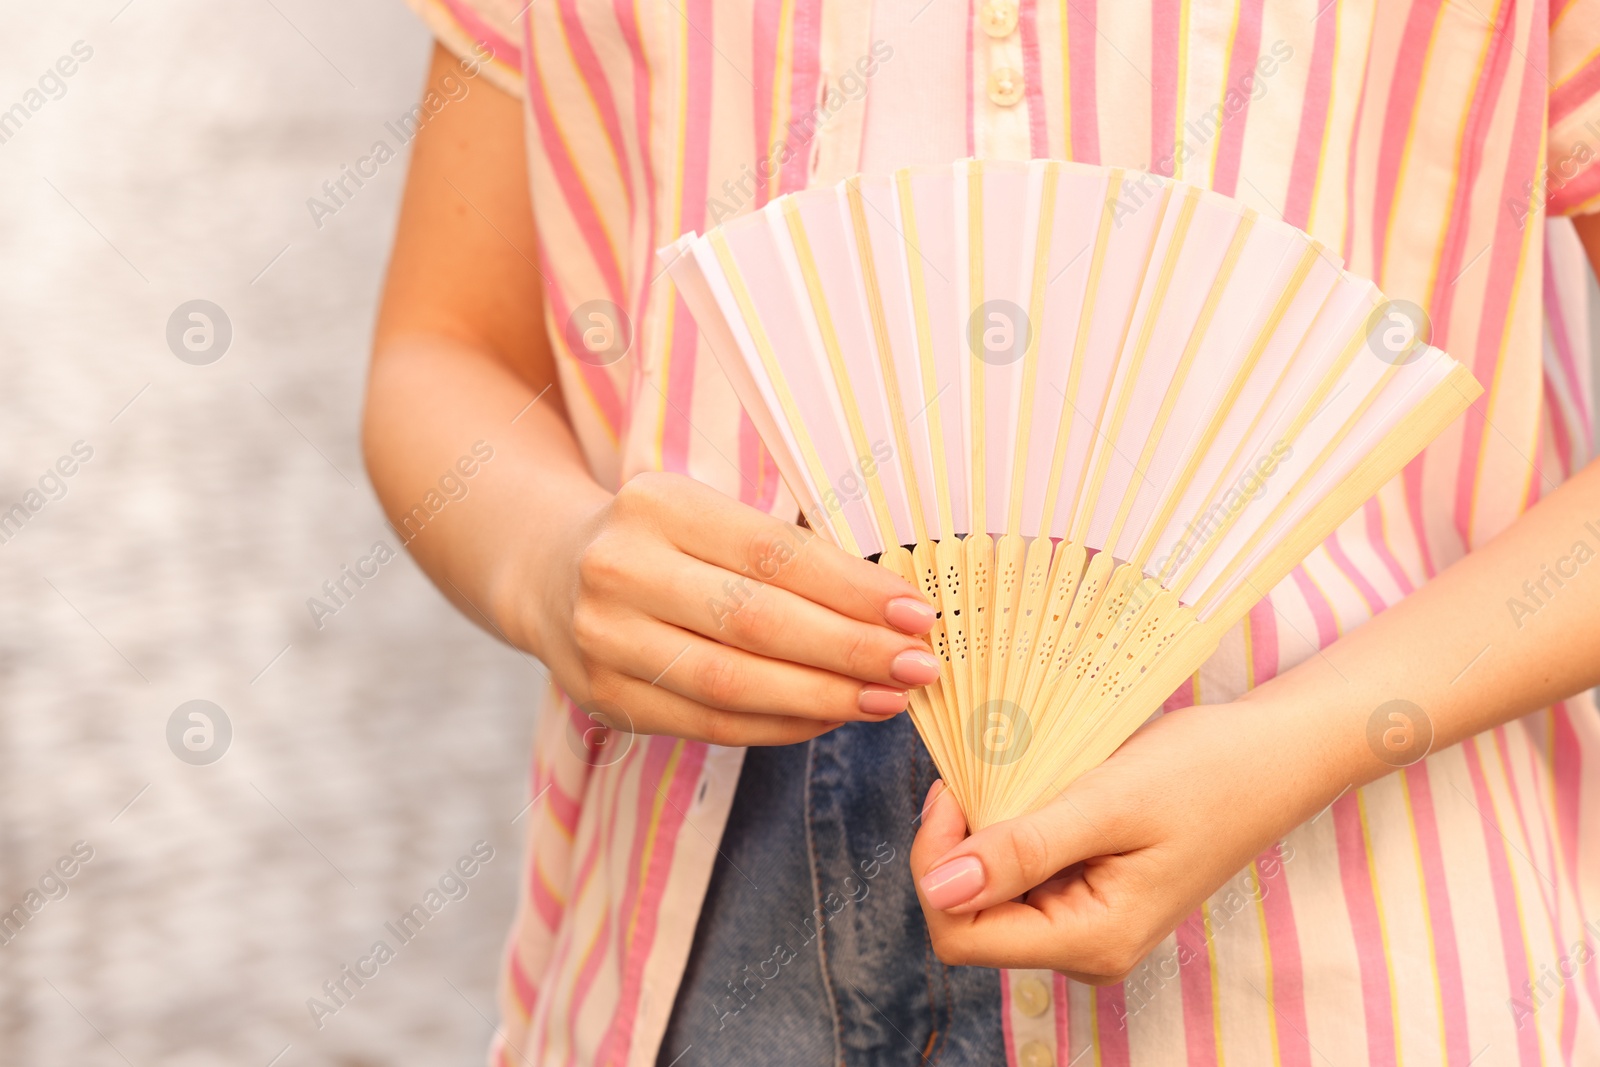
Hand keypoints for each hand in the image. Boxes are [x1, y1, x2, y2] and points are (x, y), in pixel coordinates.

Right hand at [526, 472, 940, 746]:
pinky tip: (832, 715)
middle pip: (756, 622)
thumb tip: (891, 603)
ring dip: (824, 696)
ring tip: (888, 697)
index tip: (916, 612)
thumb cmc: (663, 539)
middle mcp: (621, 570)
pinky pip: (712, 724)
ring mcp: (606, 640)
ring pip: (733, 684)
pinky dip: (782, 725)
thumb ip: (785, 550)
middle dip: (849, 649)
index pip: (772, 553)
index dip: (850, 589)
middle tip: (918, 665)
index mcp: (657, 505)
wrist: (550, 573)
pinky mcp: (607, 699)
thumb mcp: (708, 514)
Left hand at [908, 696, 1346, 981]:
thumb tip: (939, 888)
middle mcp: (1085, 949)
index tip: (953, 789)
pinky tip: (1036, 787)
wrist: (1274, 757)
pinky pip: (1024, 872)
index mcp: (1091, 941)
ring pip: (991, 890)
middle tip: (977, 773)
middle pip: (970, 915)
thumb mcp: (1107, 802)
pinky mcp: (1092, 895)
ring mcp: (1089, 925)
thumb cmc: (1205, 774)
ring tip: (1012, 774)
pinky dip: (1014, 827)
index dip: (937, 862)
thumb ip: (1023, 850)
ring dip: (986, 831)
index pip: (960, 932)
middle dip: (959, 844)